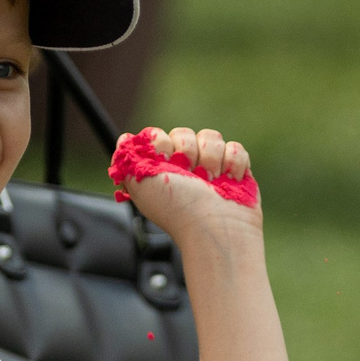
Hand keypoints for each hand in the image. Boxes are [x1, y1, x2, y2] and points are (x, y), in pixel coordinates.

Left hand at [117, 126, 261, 240]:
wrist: (216, 226)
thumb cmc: (177, 209)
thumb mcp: (139, 184)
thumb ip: (126, 158)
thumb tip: (125, 139)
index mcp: (159, 170)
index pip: (158, 135)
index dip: (162, 144)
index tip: (165, 163)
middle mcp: (183, 168)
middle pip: (184, 134)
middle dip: (188, 152)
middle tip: (191, 177)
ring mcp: (210, 167)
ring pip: (211, 137)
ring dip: (211, 159)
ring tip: (211, 182)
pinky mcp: (234, 169)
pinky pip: (234, 148)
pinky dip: (233, 164)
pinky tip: (228, 181)